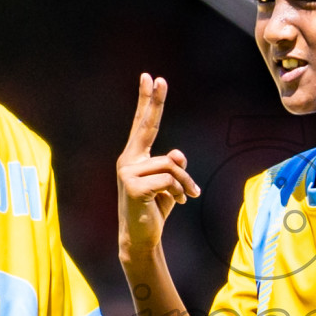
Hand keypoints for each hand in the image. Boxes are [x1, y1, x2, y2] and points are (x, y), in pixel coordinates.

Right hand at [117, 73, 199, 260]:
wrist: (141, 238)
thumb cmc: (154, 210)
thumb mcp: (169, 185)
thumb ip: (173, 167)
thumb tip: (177, 154)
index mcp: (135, 157)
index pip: (142, 125)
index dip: (146, 101)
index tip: (150, 77)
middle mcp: (128, 160)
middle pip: (145, 126)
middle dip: (153, 102)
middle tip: (159, 78)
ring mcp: (128, 172)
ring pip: (172, 164)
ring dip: (186, 183)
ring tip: (187, 196)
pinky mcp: (134, 186)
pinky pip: (170, 179)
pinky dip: (180, 191)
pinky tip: (177, 203)